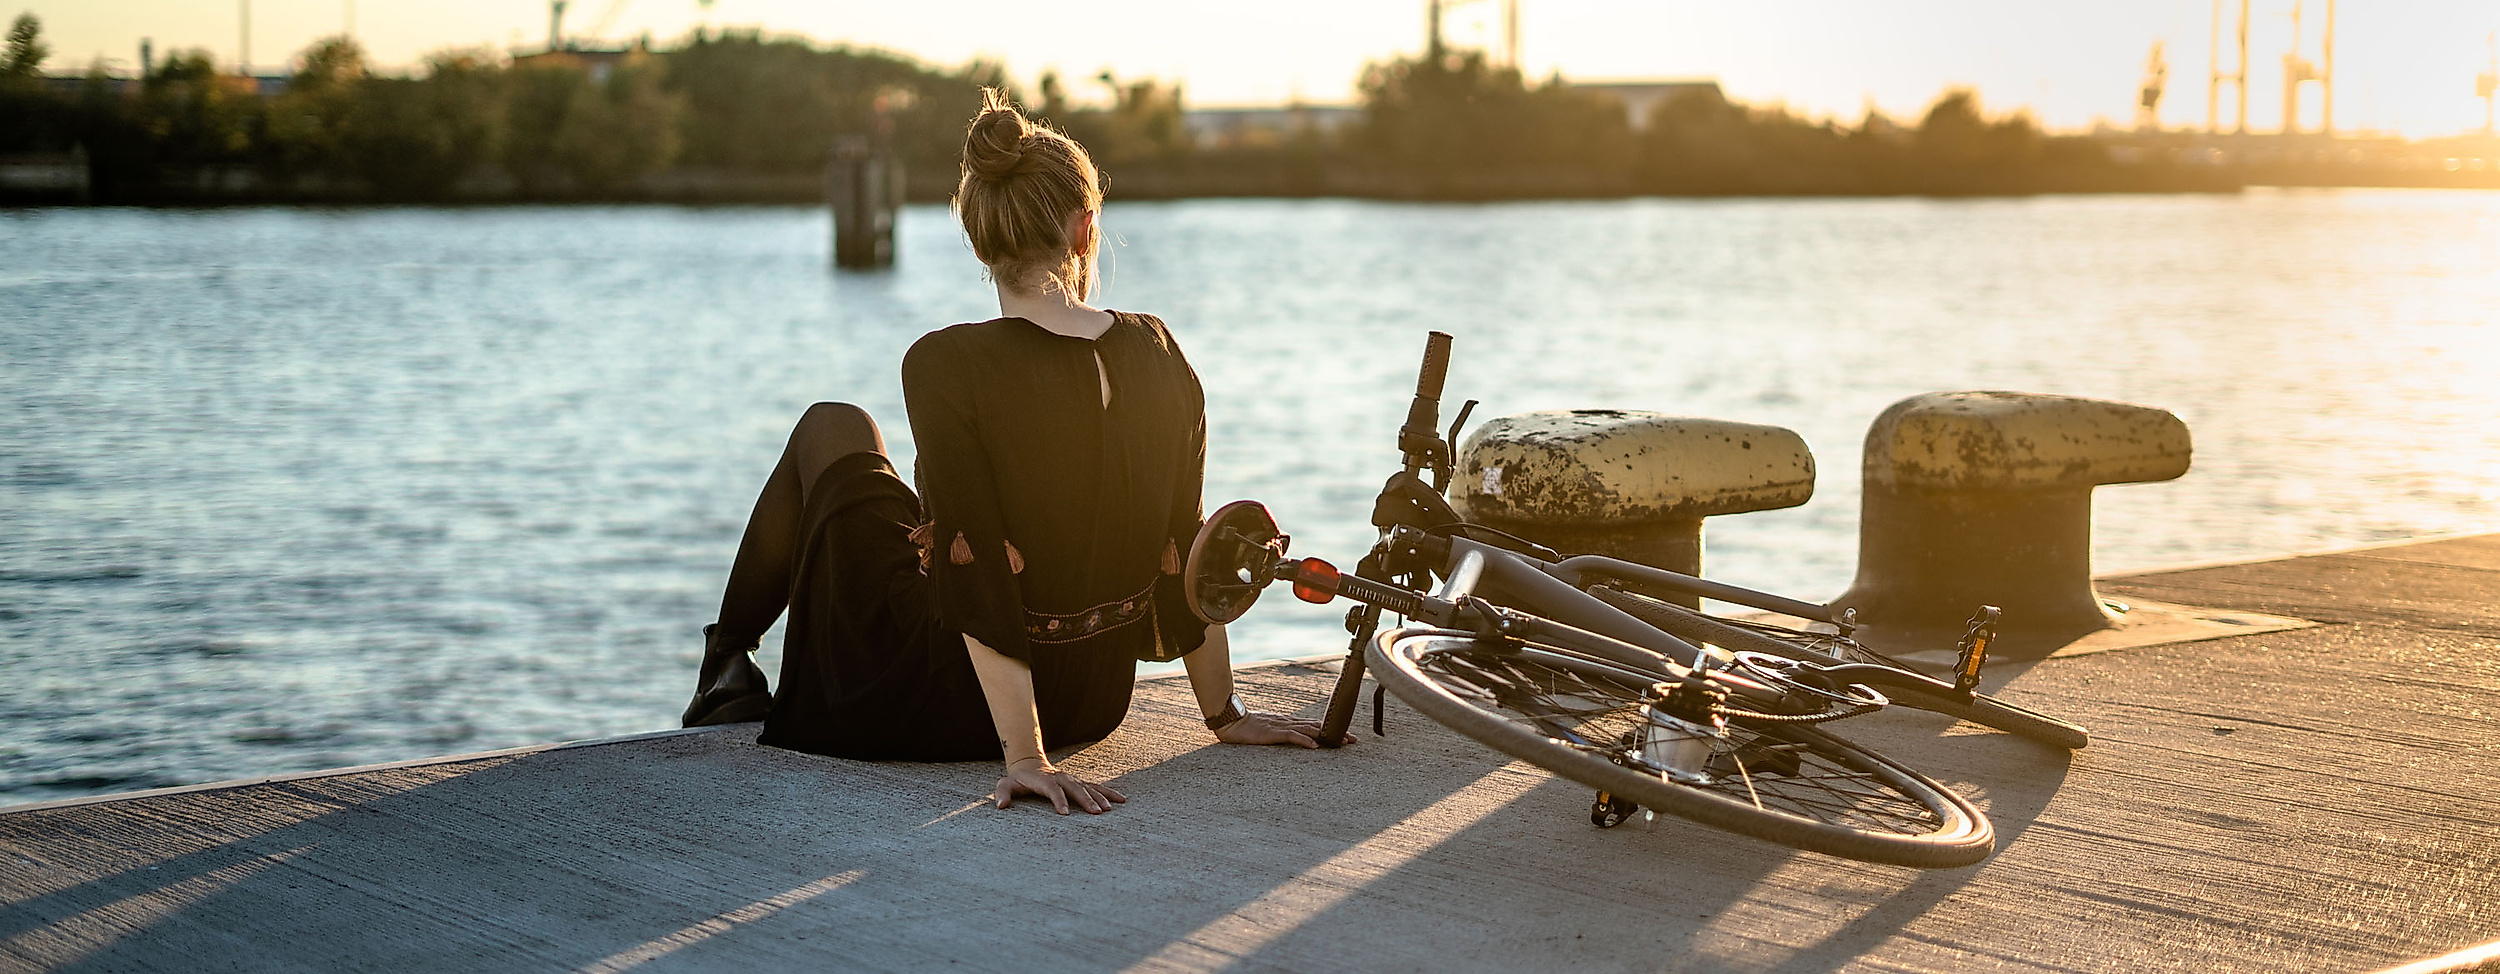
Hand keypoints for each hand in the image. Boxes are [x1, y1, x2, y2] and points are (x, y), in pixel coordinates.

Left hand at [993, 760, 1126, 814]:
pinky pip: (1096, 787)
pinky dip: (1109, 793)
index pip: (1053, 790)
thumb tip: (1001, 805)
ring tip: (1110, 810)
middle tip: (1096, 813)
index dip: (1059, 800)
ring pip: (1089, 787)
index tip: (1065, 814)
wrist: (1030, 764)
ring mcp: (1072, 779)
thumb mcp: (1005, 785)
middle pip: (1075, 789)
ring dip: (1100, 798)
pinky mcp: (1079, 782)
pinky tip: (1121, 800)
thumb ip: (1002, 794)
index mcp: (1044, 781)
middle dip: (1086, 800)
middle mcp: (1061, 778)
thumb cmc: (1018, 779)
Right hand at [1215, 710, 1351, 748]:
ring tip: (1342, 742)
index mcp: (1288, 721)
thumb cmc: (1247, 727)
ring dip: (1327, 736)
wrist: (1232, 722)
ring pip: (1309, 729)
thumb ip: (1281, 731)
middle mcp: (1289, 722)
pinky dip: (1305, 740)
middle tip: (1353, 739)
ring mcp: (1282, 726)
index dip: (1331, 728)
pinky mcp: (1274, 732)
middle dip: (1336, 732)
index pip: (1314, 724)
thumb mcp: (1269, 729)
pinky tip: (1315, 746)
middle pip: (1317, 726)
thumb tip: (1294, 736)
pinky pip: (1292, 736)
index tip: (1345, 734)